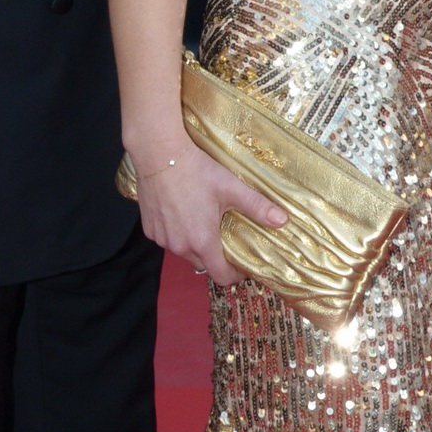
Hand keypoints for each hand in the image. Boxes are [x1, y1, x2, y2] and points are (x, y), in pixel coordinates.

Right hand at [130, 133, 284, 288]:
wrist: (159, 154)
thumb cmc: (196, 171)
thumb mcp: (231, 188)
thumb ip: (258, 207)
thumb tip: (283, 220)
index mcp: (202, 241)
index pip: (220, 276)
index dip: (234, 274)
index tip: (242, 265)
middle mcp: (180, 246)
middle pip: (202, 265)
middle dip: (215, 257)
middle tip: (224, 237)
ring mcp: (162, 238)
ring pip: (184, 252)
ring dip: (194, 245)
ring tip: (203, 222)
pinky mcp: (149, 229)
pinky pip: (168, 240)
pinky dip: (177, 234)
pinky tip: (182, 214)